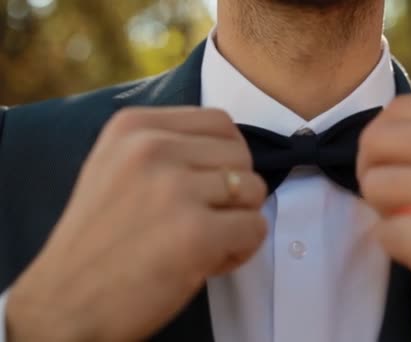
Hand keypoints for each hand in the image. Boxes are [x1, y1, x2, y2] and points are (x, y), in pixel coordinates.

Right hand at [6, 107, 266, 340]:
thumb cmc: (97, 242)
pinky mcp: (196, 232)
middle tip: (203, 220)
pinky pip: (255, 228)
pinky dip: (241, 250)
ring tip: (203, 242)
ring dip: (238, 221)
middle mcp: (153, 148)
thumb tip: (228, 150)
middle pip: (242, 155)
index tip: (207, 185)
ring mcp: (175, 189)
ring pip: (254, 190)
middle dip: (234, 191)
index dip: (226, 157)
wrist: (64, 303)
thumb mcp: (116, 168)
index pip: (219, 122)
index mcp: (134, 127)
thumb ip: (168, 148)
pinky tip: (207, 263)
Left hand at [358, 93, 410, 340]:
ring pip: (374, 185)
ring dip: (385, 212)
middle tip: (393, 199)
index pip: (397, 110)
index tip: (397, 169)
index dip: (384, 143)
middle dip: (373, 173)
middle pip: (376, 141)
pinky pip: (385, 233)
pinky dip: (397, 246)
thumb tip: (379, 141)